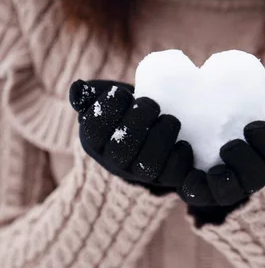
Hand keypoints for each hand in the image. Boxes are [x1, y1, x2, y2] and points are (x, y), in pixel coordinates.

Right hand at [69, 79, 192, 191]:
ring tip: (170, 119)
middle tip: (150, 104)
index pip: (94, 130)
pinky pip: (174, 174)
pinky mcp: (166, 179)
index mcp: (95, 142)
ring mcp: (141, 174)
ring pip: (149, 164)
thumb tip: (77, 88)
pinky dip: (181, 156)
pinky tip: (183, 142)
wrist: (154, 136)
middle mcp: (115, 163)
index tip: (122, 93)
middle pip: (121, 149)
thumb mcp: (106, 102)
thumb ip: (90, 96)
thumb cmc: (126, 113)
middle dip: (138, 122)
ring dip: (162, 137)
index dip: (108, 109)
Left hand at [179, 84, 264, 225]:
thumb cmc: (237, 120)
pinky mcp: (195, 189)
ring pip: (225, 193)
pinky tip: (183, 159)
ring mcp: (221, 186)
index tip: (251, 126)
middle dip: (245, 163)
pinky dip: (189, 181)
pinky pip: (194, 194)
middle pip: (256, 179)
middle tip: (228, 146)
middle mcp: (248, 176)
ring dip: (220, 179)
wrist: (200, 132)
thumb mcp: (260, 107)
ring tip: (201, 155)